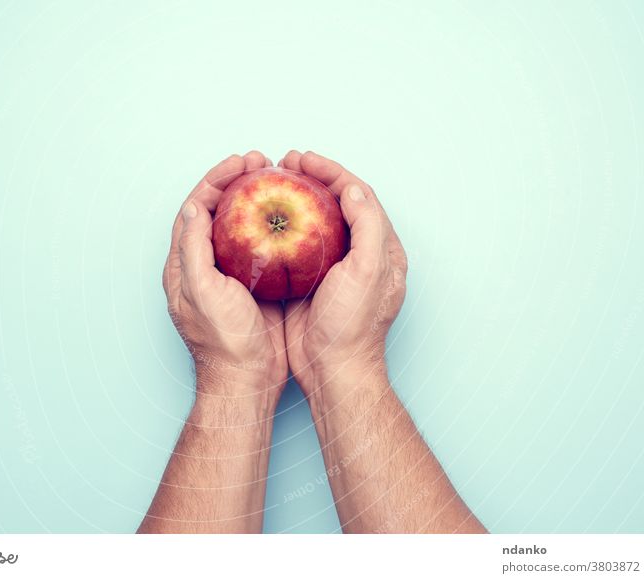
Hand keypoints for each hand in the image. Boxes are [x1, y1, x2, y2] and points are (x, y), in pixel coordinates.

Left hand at [163, 151, 287, 404]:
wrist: (248, 379)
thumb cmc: (223, 340)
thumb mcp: (202, 292)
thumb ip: (193, 250)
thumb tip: (191, 209)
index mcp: (185, 265)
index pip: (195, 210)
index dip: (214, 181)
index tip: (239, 164)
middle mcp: (205, 265)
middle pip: (217, 211)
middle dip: (235, 182)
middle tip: (260, 162)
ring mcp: (231, 274)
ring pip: (241, 225)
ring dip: (255, 199)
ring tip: (276, 179)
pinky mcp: (255, 284)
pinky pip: (263, 245)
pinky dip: (274, 225)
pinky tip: (292, 215)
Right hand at [279, 150, 406, 399]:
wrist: (332, 368)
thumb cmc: (353, 325)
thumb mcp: (368, 273)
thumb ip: (368, 228)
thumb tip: (353, 190)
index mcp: (381, 249)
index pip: (359, 196)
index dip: (332, 172)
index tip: (304, 160)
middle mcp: (359, 254)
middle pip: (336, 203)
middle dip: (313, 178)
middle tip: (285, 163)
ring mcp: (333, 267)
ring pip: (313, 221)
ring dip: (295, 198)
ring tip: (272, 182)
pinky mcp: (309, 281)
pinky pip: (294, 245)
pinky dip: (281, 226)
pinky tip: (262, 219)